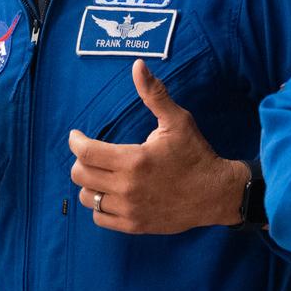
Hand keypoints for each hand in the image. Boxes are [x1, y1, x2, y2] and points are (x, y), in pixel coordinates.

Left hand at [68, 59, 247, 233]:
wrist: (215, 192)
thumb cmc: (196, 154)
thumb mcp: (178, 121)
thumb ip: (154, 94)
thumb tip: (137, 65)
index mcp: (133, 160)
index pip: (86, 153)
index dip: (75, 141)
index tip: (76, 135)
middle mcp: (127, 187)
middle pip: (80, 175)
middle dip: (80, 160)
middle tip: (90, 153)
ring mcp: (129, 209)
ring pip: (87, 198)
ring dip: (89, 183)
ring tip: (100, 173)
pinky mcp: (134, 225)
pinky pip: (100, 218)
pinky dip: (98, 206)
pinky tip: (109, 193)